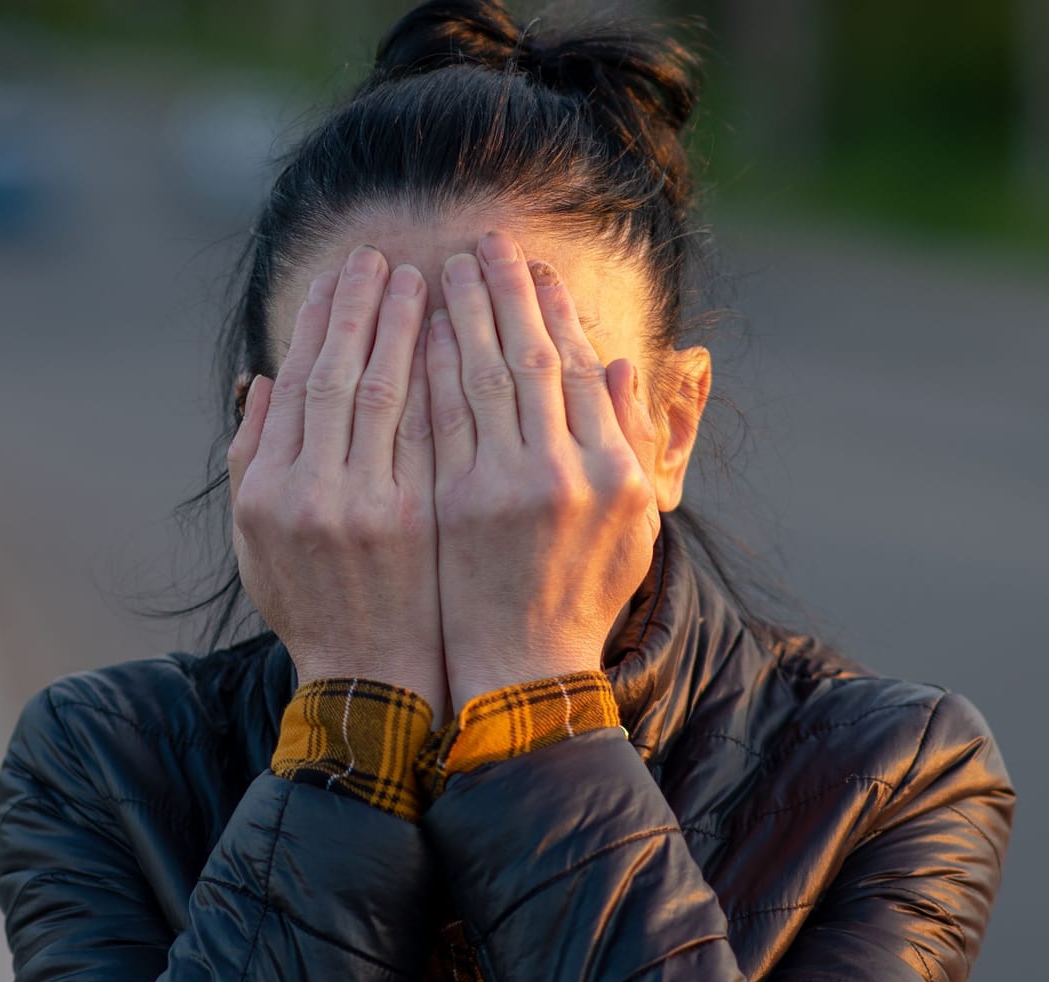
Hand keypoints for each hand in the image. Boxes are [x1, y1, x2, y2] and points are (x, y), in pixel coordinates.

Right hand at [226, 245, 449, 716]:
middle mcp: (312, 493)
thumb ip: (253, 456)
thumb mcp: (254, 539)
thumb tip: (263, 377)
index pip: (297, 383)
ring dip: (405, 329)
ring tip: (422, 279)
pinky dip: (441, 381)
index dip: (317, 324)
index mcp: (268, 490)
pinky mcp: (421, 520)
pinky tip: (455, 342)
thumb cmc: (312, 605)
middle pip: (341, 375)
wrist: (370, 680)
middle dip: (361, 309)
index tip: (337, 279)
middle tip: (379, 258)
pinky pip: (433, 432)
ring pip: (389, 394)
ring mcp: (371, 507)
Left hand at [426, 230, 661, 706]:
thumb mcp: (633, 527)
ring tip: (445, 269)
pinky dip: (427, 370)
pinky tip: (414, 333)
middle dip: (506, 293)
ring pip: (480, 378)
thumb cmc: (579, 598)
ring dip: (461, 316)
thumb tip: (620, 363)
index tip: (539, 269)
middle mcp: (565, 475)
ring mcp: (504, 490)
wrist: (522, 672)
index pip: (581, 368)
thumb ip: (628, 442)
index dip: (558, 312)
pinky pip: (436, 418)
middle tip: (488, 243)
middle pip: (531, 358)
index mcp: (615, 473)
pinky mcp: (451, 505)